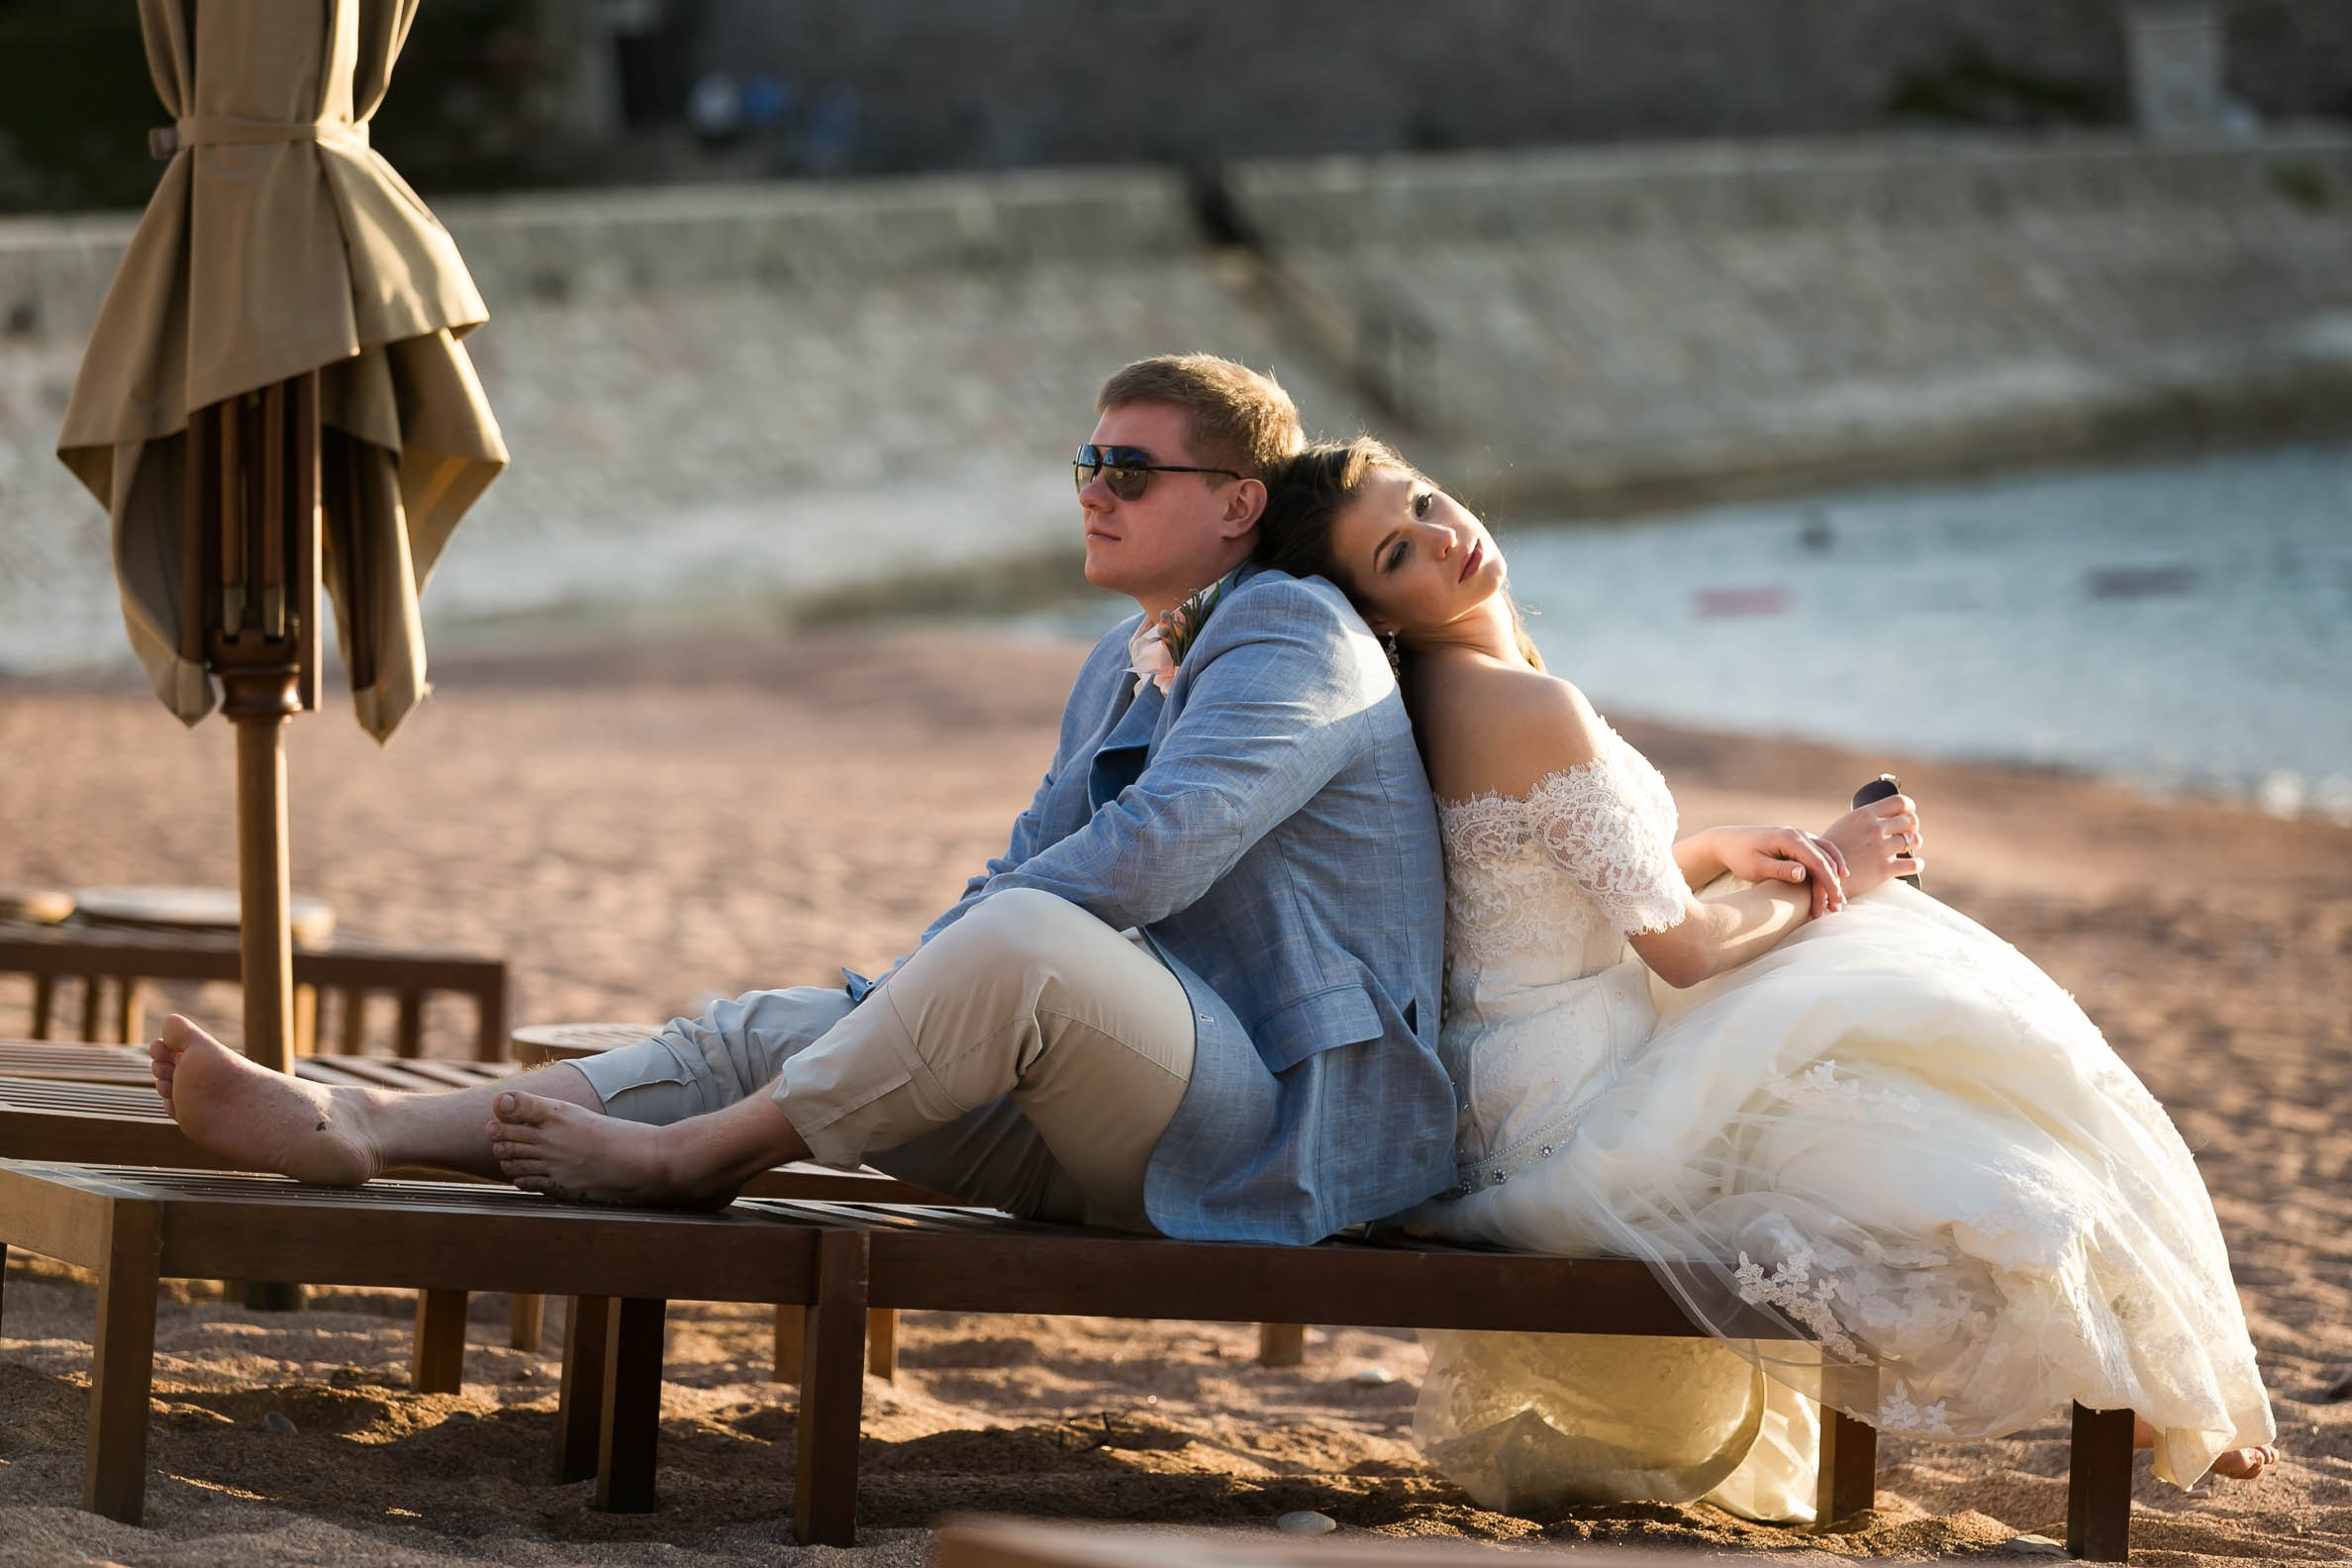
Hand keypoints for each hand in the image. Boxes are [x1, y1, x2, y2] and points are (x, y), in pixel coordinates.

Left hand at [1710, 825, 1848, 918]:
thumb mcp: (1757, 866)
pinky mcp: (1797, 841)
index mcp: (1789, 839)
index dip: (1829, 883)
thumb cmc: (1739, 856)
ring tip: (1837, 899)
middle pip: (1825, 860)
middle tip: (1836, 908)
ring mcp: (1799, 835)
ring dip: (1834, 875)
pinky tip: (1838, 877)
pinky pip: (1820, 852)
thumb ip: (1780, 869)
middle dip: (1833, 884)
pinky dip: (1830, 865)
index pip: (1818, 862)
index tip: (1834, 902)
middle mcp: (1798, 834)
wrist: (1727, 842)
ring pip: (1826, 855)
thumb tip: (1803, 874)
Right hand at [1823, 792, 1923, 897]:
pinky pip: (1914, 864)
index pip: (1899, 801)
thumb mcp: (1844, 825)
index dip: (1908, 807)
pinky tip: (1913, 864)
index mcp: (1864, 815)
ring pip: (1915, 841)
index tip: (1908, 812)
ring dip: (1915, 844)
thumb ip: (1863, 819)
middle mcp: (1874, 830)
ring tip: (1909, 849)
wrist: (1817, 877)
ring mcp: (1880, 850)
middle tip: (1908, 833)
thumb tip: (1881, 815)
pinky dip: (1917, 864)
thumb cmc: (1828, 851)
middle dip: (1912, 827)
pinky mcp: (1884, 870)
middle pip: (1911, 820)